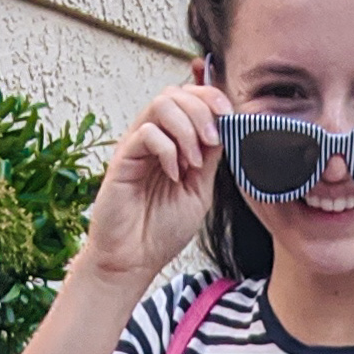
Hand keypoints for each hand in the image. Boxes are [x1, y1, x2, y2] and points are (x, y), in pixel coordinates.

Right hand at [77, 72, 229, 288]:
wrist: (134, 260)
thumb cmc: (161, 231)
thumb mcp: (200, 191)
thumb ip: (211, 160)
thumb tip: (226, 128)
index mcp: (172, 143)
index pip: (190, 99)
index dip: (211, 97)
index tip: (230, 116)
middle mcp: (153, 138)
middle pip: (176, 93)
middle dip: (202, 111)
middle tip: (211, 142)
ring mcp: (136, 146)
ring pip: (161, 103)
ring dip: (187, 128)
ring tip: (194, 162)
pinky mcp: (123, 159)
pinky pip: (147, 133)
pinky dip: (168, 149)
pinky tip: (174, 174)